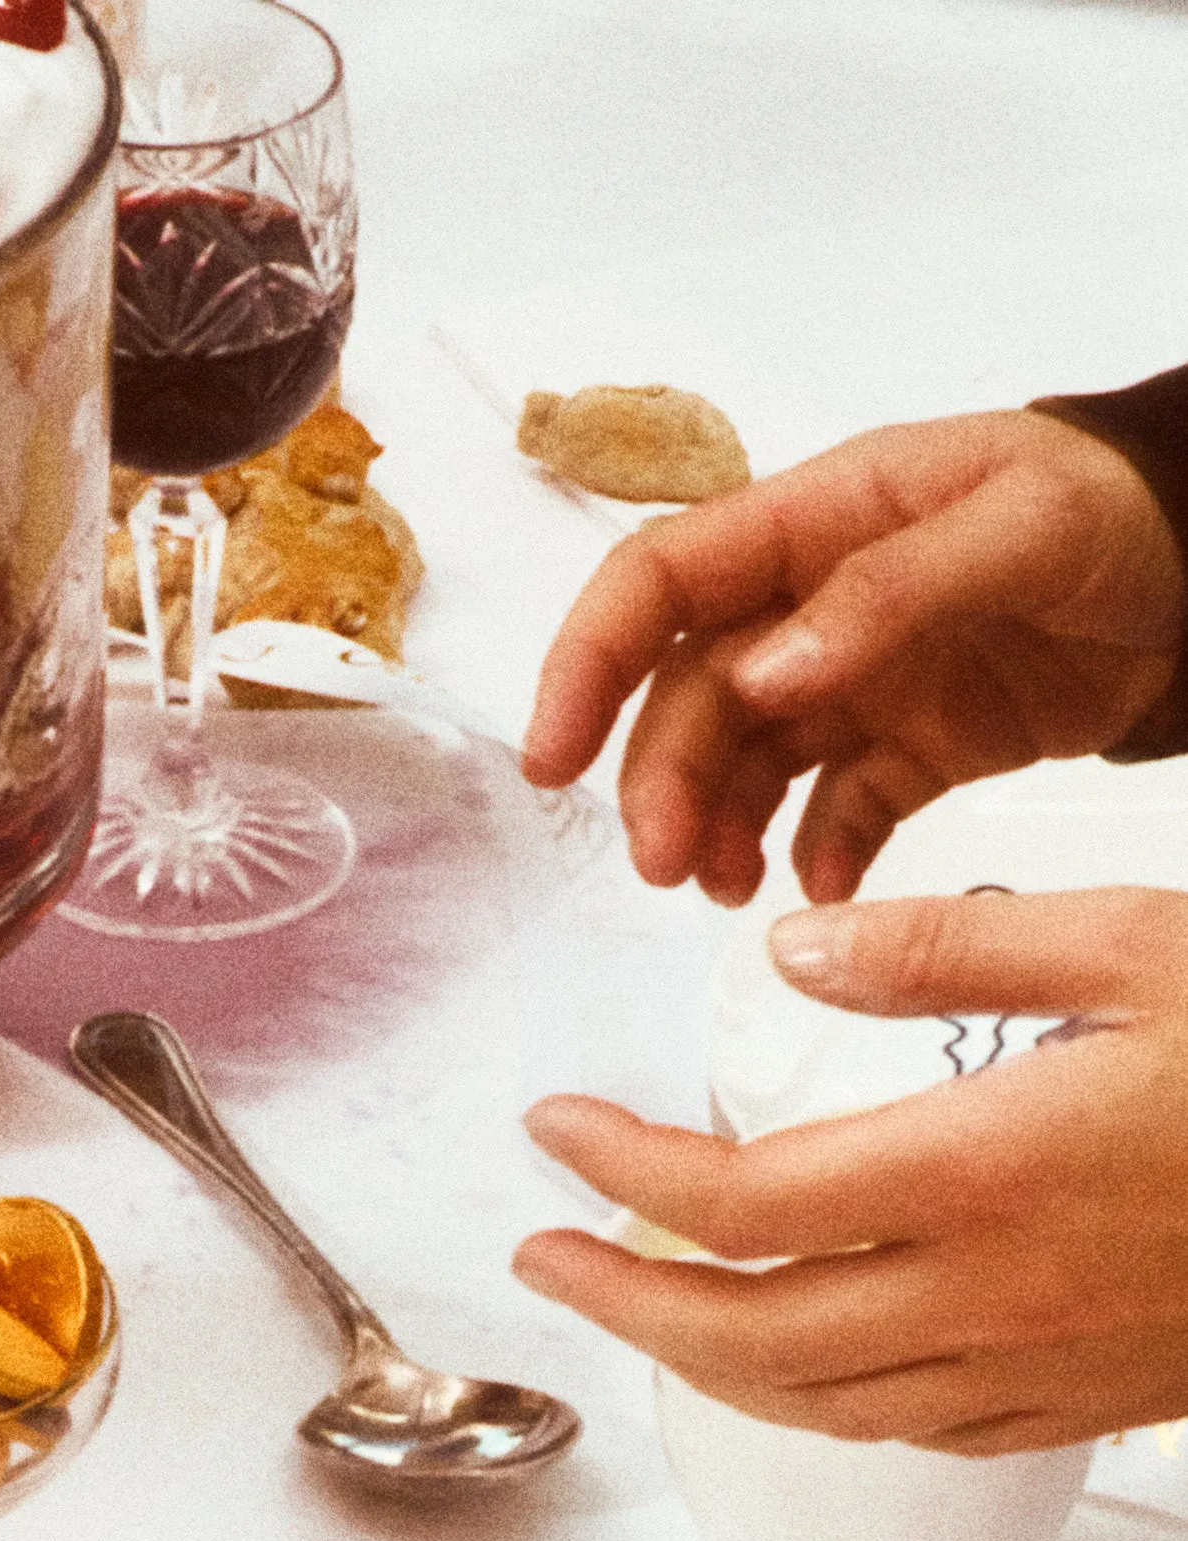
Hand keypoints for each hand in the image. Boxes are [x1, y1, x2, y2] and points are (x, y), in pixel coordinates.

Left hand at [513, 886, 1187, 1452]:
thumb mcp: (1142, 941)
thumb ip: (950, 950)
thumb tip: (790, 956)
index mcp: (980, 1169)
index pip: (734, 1199)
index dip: (617, 1174)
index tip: (555, 1130)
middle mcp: (985, 1295)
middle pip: (738, 1337)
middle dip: (614, 1301)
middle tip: (539, 1250)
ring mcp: (1030, 1369)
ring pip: (809, 1404)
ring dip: (696, 1362)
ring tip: (631, 1303)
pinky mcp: (1075, 1406)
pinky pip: (903, 1430)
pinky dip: (814, 1400)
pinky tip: (791, 1354)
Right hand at [522, 409, 1186, 904]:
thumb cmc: (1120, 513)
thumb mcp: (1023, 527)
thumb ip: (890, 593)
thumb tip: (766, 674)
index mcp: (822, 519)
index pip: (661, 581)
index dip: (587, 663)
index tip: (552, 761)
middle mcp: (816, 603)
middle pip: (689, 695)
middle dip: (658, 783)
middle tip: (664, 869)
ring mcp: (856, 679)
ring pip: (742, 764)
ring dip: (713, 830)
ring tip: (724, 893)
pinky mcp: (906, 747)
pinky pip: (831, 814)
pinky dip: (814, 861)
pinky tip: (820, 894)